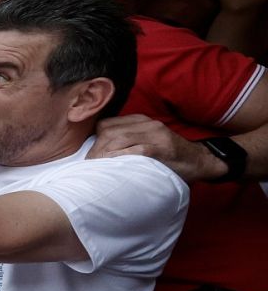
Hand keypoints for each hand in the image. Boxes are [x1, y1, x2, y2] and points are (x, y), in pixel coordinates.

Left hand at [89, 114, 222, 179]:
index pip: (106, 125)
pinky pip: (136, 150)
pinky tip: (115, 168)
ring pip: (119, 138)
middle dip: (96, 149)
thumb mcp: (146, 141)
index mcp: (140, 121)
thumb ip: (127, 141)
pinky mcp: (162, 148)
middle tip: (90, 166)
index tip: (89, 156)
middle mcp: (147, 124)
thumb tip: (97, 153)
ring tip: (98, 169)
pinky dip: (121, 158)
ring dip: (105, 155)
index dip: (94, 141)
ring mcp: (156, 135)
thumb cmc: (168, 156)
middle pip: (109, 131)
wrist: (200, 161)